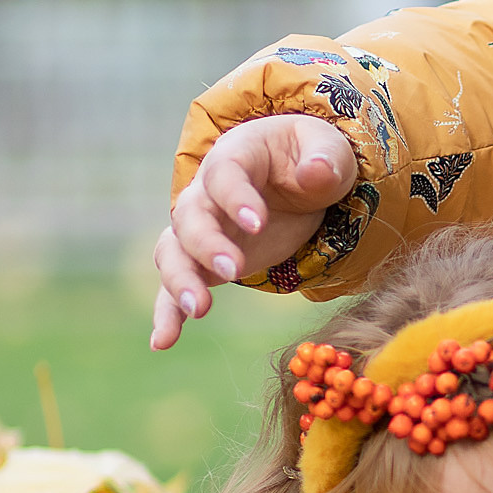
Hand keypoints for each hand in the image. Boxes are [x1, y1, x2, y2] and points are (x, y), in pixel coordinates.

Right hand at [151, 115, 357, 348]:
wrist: (296, 178)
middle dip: (207, 245)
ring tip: (199, 310)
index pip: (224, 174)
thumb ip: (326, 161)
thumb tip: (317, 173)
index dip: (236, 198)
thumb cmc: (311, 158)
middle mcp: (205, 192)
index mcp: (235, 156)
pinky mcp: (203, 262)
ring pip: (174, 252)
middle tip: (233, 271)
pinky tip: (162, 342)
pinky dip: (167, 313)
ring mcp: (200, 229)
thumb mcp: (329, 151)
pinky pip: (175, 286)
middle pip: (190, 217)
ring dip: (180, 281)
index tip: (259, 223)